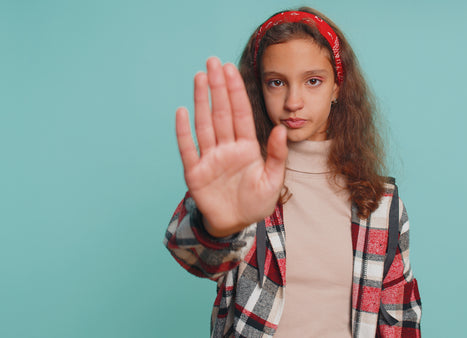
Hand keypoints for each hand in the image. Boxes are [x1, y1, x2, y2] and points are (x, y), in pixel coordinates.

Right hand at [175, 57, 287, 236]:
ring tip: (199, 77)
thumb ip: (278, 155)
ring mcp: (209, 159)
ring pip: (205, 124)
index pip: (240, 114)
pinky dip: (184, 132)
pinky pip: (188, 149)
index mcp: (246, 148)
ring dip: (201, 101)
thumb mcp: (274, 180)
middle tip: (213, 62)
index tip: (231, 69)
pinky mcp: (195, 173)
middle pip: (221, 112)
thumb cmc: (256, 203)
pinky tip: (183, 112)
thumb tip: (282, 128)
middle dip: (218, 87)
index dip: (236, 91)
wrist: (236, 225)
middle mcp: (227, 148)